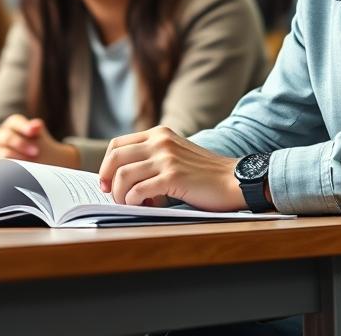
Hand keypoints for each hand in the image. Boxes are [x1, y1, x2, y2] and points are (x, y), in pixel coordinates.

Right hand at [0, 114, 79, 167]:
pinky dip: (6, 170)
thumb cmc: (35, 149)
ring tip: (29, 166)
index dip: (24, 126)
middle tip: (36, 152)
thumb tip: (37, 125)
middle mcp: (0, 136)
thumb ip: (37, 131)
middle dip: (21, 144)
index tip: (34, 131)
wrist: (29, 167)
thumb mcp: (38, 139)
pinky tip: (15, 172)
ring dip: (16, 159)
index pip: (15, 122)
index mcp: (12, 126)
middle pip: (7, 137)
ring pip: (2, 154)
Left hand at [97, 126, 244, 210]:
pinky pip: (139, 191)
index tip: (106, 183)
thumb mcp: (175, 155)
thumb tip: (119, 179)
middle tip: (112, 196)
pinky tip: (146, 205)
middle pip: (115, 159)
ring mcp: (166, 158)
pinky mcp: (173, 176)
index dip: (105, 165)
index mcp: (158, 134)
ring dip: (121, 195)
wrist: (234, 180)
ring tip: (132, 204)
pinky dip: (135, 202)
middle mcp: (160, 141)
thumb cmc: (204, 175)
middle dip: (107, 180)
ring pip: (123, 176)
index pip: (117, 145)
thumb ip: (151, 159)